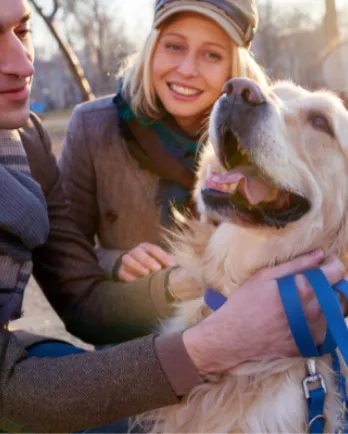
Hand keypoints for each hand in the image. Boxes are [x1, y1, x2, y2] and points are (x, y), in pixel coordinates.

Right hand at [118, 243, 175, 281]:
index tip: (171, 264)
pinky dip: (128, 276)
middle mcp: (135, 252)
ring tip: (146, 274)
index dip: (162, 256)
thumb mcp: (160, 261)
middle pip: (138, 252)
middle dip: (148, 260)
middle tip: (157, 269)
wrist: (133, 270)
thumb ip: (168, 262)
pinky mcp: (120, 271)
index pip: (154, 249)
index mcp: (146, 247)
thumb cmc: (152, 265)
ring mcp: (126, 260)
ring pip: (127, 259)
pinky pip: (122, 272)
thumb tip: (179, 267)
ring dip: (137, 266)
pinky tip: (136, 281)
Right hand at [183, 250, 345, 374]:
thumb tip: (321, 254)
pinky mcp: (311, 346)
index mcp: (305, 290)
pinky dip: (321, 322)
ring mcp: (315, 332)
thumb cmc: (246, 301)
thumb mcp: (266, 276)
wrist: (234, 336)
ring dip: (328, 303)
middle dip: (332, 284)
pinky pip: (327, 331)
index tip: (323, 264)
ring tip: (307, 301)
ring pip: (337, 312)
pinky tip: (302, 318)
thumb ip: (297, 264)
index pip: (338, 272)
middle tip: (315, 283)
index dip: (332, 265)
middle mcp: (315, 311)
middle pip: (342, 293)